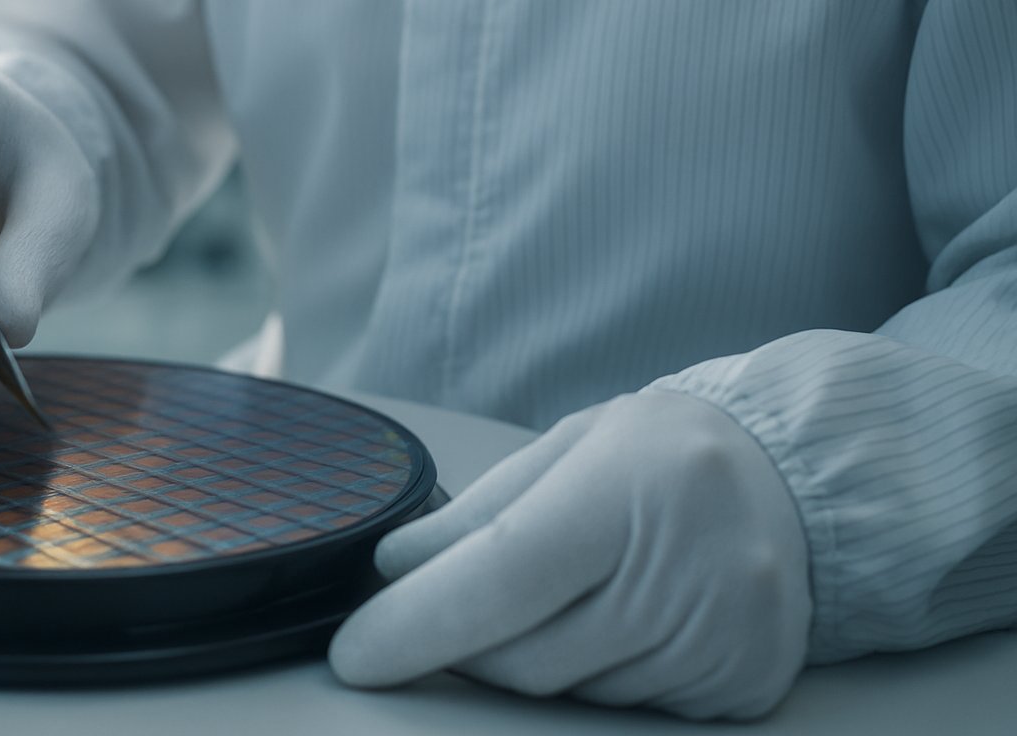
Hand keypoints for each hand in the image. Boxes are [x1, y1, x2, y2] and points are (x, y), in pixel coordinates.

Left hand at [329, 390, 810, 719]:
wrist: (800, 478)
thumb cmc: (665, 452)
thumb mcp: (569, 446)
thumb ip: (481, 510)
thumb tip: (397, 569)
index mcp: (629, 488)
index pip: (501, 579)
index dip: (417, 625)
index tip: (355, 653)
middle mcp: (686, 569)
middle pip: (525, 656)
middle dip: (466, 642)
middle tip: (459, 605)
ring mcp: (723, 638)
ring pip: (570, 692)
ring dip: (537, 658)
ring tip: (576, 589)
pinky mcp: (744, 686)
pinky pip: (628, 710)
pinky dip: (599, 676)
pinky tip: (625, 618)